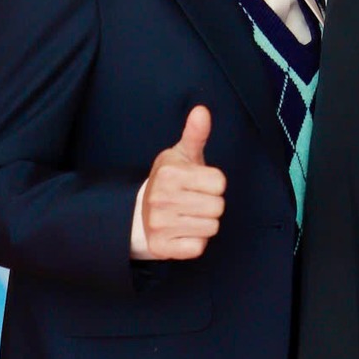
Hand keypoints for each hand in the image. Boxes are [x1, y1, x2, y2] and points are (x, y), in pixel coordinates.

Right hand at [141, 106, 225, 260]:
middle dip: (211, 204)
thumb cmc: (169, 181)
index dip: (214, 184)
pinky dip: (195, 241)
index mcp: (170, 174)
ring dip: (204, 223)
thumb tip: (202, 110)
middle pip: (218, 206)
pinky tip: (182, 231)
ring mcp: (160, 225)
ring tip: (188, 215)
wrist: (138, 214)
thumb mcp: (181, 155)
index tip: (199, 183)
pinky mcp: (162, 247)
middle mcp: (161, 198)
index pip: (220, 183)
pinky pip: (199, 247)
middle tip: (194, 201)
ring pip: (211, 227)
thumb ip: (195, 134)